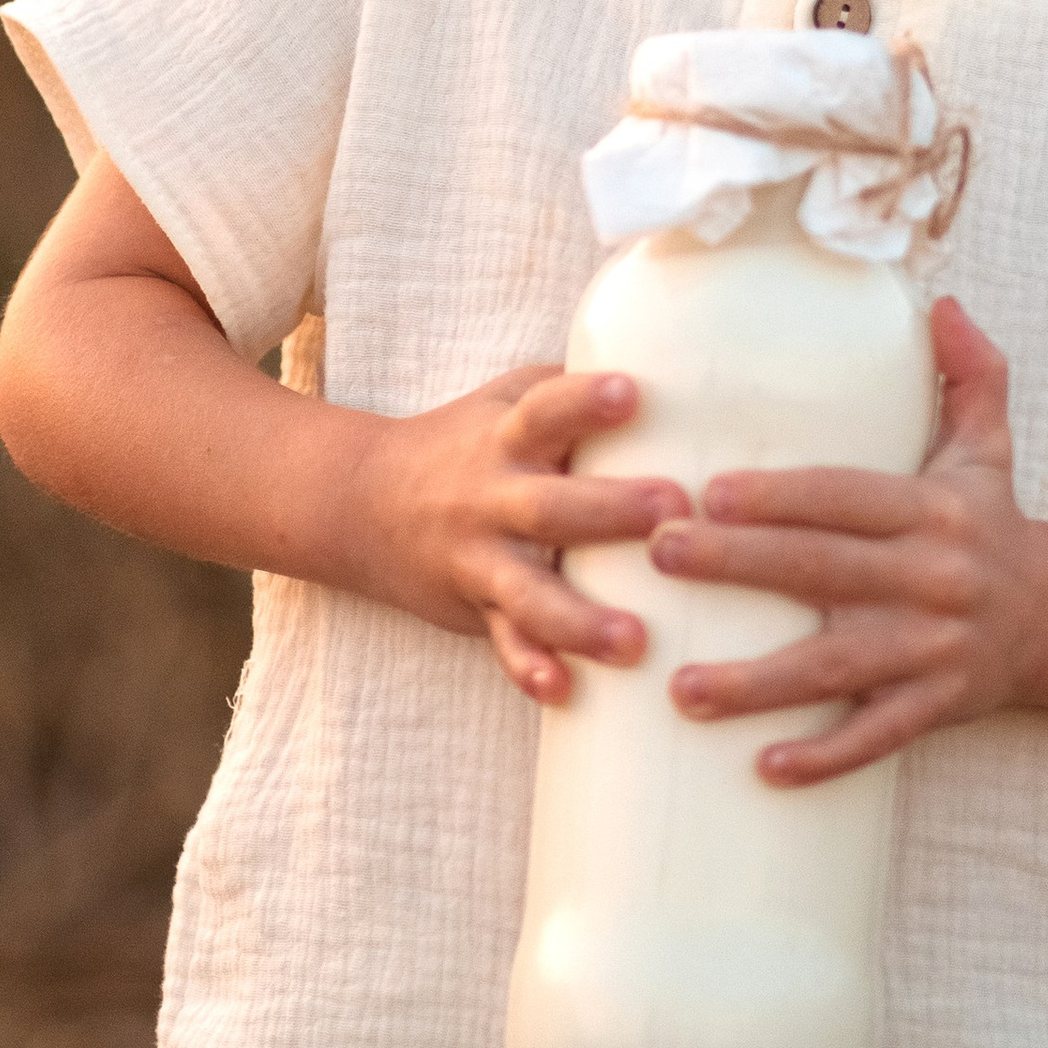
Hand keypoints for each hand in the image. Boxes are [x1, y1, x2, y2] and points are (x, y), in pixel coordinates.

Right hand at [353, 367, 686, 706]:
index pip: (547, 410)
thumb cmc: (474, 442)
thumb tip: (682, 356)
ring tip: (635, 641)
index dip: (586, 400)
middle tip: (675, 509)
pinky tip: (563, 691)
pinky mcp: (477, 608)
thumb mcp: (511, 399)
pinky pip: (505, 643)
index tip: (632, 392)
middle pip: (553, 506)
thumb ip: (578, 385)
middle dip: (613, 510)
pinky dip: (529, 668)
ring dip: (581, 620)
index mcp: (509, 436)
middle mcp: (493, 496)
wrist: (365, 502)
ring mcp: (481, 558)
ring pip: (531, 593)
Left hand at [648, 299, 1041, 784]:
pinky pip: (878, 737)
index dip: (780, 495)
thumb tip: (942, 301)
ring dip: (759, 684)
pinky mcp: (940, 707)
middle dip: (738, 567)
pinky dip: (825, 758)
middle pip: (824, 571)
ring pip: (839, 668)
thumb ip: (971, 372)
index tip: (706, 491)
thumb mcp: (989, 446)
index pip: (846, 496)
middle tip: (658, 557)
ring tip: (681, 689)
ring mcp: (937, 650)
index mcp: (935, 509)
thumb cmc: (994, 524)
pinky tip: (764, 769)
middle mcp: (937, 577)